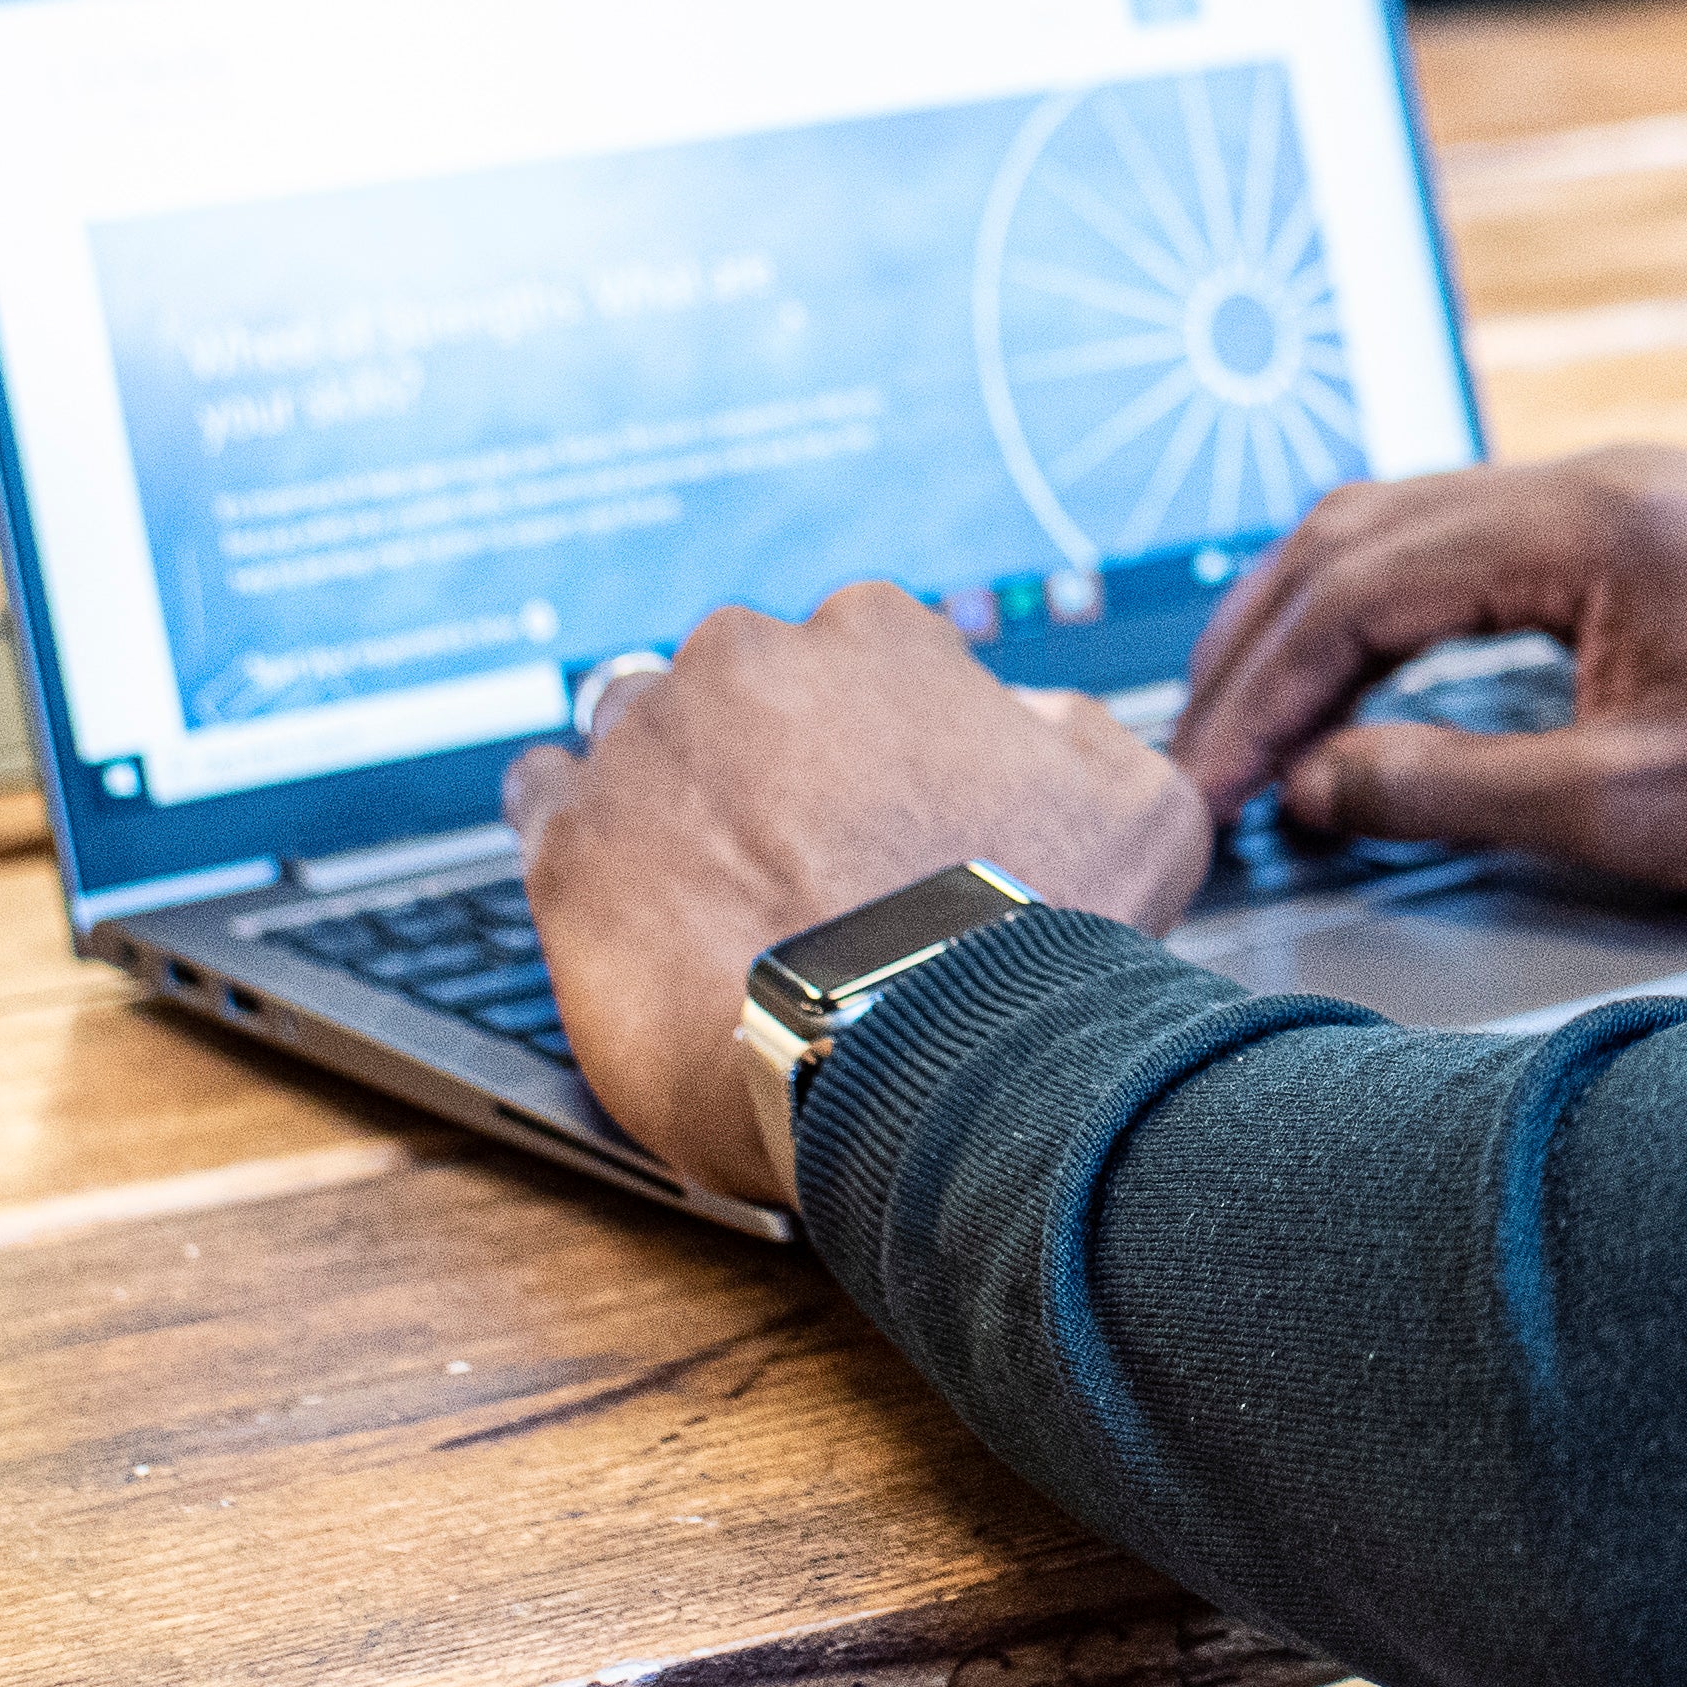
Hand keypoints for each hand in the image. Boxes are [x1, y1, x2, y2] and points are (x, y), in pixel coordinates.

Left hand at [502, 581, 1211, 1209]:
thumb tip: (1031, 722)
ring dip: (663, 779)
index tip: (880, 801)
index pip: (857, 652)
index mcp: (876, 633)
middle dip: (761, 749)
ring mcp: (649, 743)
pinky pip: (544, 796)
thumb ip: (1076, 732)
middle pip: (739, 683)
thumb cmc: (1029, 938)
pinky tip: (613, 877)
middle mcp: (749, 658)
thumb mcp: (1142, 805)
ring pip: (636, 726)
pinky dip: (572, 828)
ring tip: (697, 869)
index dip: (872, 734)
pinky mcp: (570, 839)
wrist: (916, 1053)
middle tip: (797, 849)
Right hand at [1168, 444, 1686, 897]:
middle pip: (1364, 532)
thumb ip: (1454, 791)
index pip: (1363, 585)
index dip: (1265, 690)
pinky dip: (1395, 621)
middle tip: (1197, 753)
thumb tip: (1315, 786)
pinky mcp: (1647, 540)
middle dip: (1261, 643)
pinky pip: (1476, 556)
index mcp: (1590, 520)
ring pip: (1412, 532)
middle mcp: (1596, 482)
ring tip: (1255, 727)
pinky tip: (1367, 691)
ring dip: (1321, 625)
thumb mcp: (1638, 806)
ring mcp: (1623, 500)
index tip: (1211, 785)